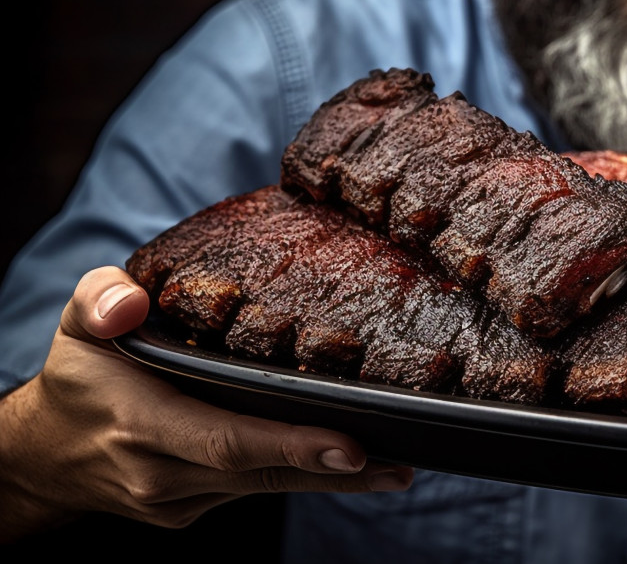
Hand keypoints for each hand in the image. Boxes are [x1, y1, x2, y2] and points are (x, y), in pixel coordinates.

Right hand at [0, 266, 413, 542]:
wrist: (43, 453)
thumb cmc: (79, 375)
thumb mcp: (78, 323)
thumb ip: (101, 298)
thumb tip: (132, 303)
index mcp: (139, 422)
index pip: (226, 439)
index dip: (291, 445)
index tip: (350, 444)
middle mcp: (162, 471)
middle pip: (262, 471)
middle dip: (334, 469)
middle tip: (401, 462)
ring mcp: (178, 499)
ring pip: (266, 486)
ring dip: (332, 479)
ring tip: (399, 467)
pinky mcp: (192, 509)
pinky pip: (255, 488)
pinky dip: (301, 475)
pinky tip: (351, 463)